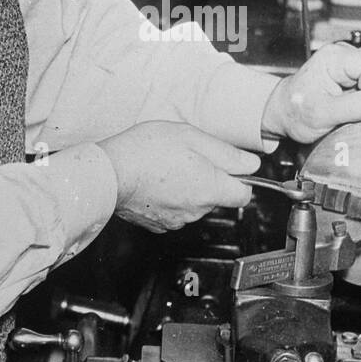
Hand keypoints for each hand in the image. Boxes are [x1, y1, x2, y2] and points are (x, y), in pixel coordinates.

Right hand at [99, 121, 259, 232]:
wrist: (109, 172)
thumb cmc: (146, 150)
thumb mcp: (192, 137)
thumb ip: (227, 153)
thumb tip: (251, 164)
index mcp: (211, 188)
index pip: (244, 195)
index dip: (240, 180)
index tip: (230, 168)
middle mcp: (198, 209)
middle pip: (217, 197)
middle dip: (210, 179)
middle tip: (189, 158)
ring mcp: (177, 220)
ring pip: (195, 205)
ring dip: (189, 189)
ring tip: (168, 168)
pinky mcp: (159, 224)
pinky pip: (175, 211)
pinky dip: (170, 199)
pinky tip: (157, 182)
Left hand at [261, 43, 360, 143]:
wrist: (284, 112)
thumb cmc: (295, 111)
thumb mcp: (322, 115)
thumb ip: (354, 108)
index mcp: (334, 57)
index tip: (356, 107)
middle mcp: (343, 54)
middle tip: (351, 107)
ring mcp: (349, 62)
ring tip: (348, 105)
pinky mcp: (353, 72)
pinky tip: (350, 102)